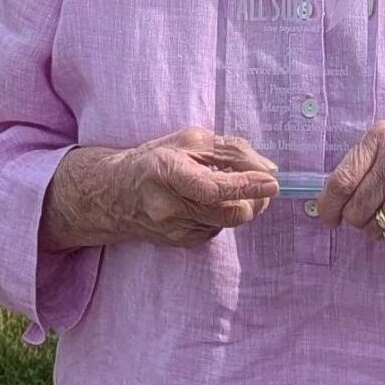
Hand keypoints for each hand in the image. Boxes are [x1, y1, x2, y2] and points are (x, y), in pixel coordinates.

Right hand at [114, 127, 279, 246]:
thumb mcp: (189, 141)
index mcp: (166, 173)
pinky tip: (206, 201)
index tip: (272, 182)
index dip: (246, 186)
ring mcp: (175, 230)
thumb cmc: (153, 161)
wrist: (113, 196)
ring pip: (228, 221)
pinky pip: (218, 228)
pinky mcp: (182, 243)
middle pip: (229, 212)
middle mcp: (169, 207)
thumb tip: (266, 169)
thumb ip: (230, 150)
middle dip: (254, 198)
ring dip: (238, 204)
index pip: (213, 188)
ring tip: (223, 186)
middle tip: (260, 183)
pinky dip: (222, 213)